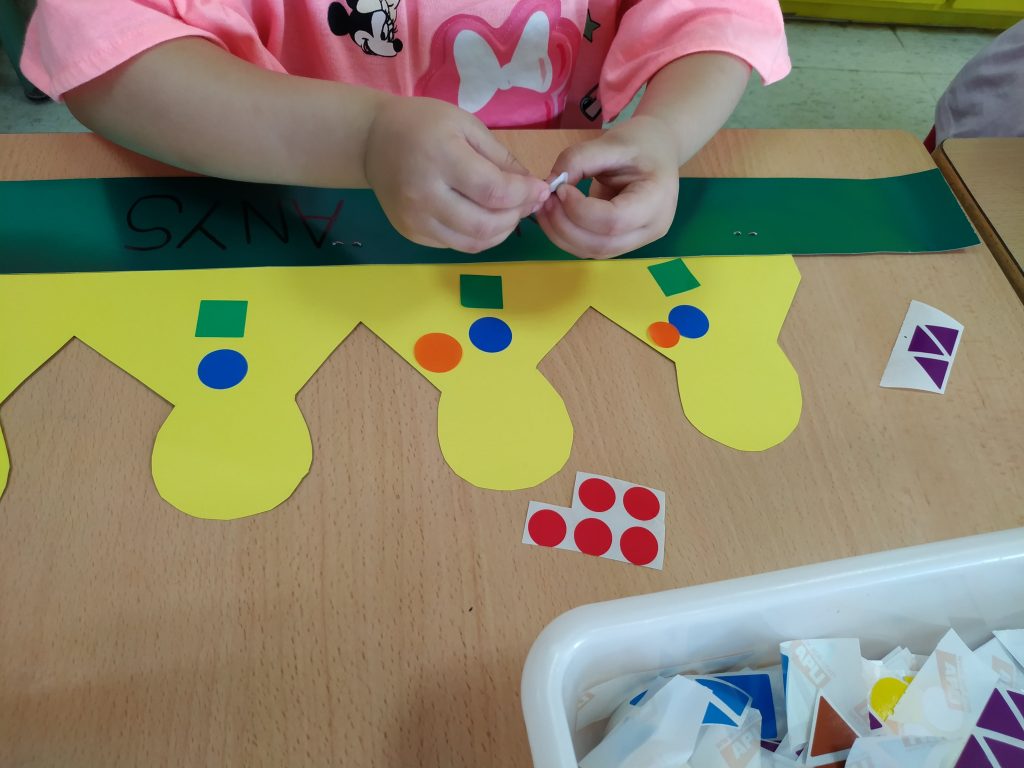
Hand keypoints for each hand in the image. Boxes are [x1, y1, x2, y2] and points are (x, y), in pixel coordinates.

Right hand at [365, 96, 549, 252]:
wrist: (372, 141)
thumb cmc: (423, 125)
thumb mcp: (466, 126)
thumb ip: (501, 158)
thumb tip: (532, 187)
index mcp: (441, 158)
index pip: (494, 191)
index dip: (525, 195)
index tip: (541, 189)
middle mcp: (424, 194)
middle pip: (485, 224)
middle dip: (516, 217)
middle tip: (527, 203)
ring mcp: (416, 219)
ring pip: (473, 242)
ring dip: (501, 232)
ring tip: (509, 213)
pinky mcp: (412, 233)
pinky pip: (456, 245)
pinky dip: (479, 236)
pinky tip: (484, 217)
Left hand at [536, 115, 680, 258]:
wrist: (659, 150)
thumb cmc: (641, 143)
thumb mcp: (611, 142)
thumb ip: (579, 159)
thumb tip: (549, 184)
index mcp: (656, 201)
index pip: (613, 221)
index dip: (580, 210)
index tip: (560, 189)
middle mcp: (650, 229)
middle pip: (601, 244)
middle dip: (565, 226)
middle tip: (545, 201)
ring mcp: (637, 240)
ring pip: (592, 251)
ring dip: (561, 234)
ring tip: (546, 207)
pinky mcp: (622, 242)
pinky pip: (590, 247)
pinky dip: (566, 235)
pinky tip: (555, 215)